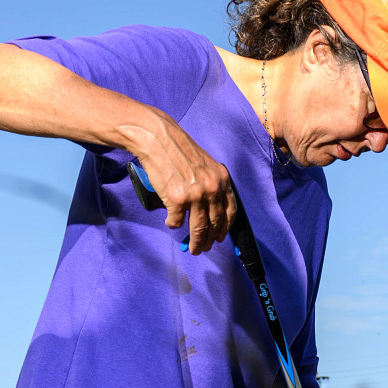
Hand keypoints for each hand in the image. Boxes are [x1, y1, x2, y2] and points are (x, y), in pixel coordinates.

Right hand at [132, 114, 237, 254]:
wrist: (158, 138)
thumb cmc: (178, 150)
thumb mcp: (205, 164)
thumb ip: (210, 184)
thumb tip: (208, 208)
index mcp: (221, 179)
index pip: (229, 211)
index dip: (225, 228)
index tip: (220, 237)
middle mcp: (211, 188)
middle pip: (214, 223)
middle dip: (210, 240)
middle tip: (204, 248)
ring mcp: (195, 195)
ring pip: (198, 228)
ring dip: (196, 242)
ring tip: (193, 248)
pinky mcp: (177, 200)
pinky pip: (177, 221)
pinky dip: (173, 225)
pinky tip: (171, 222)